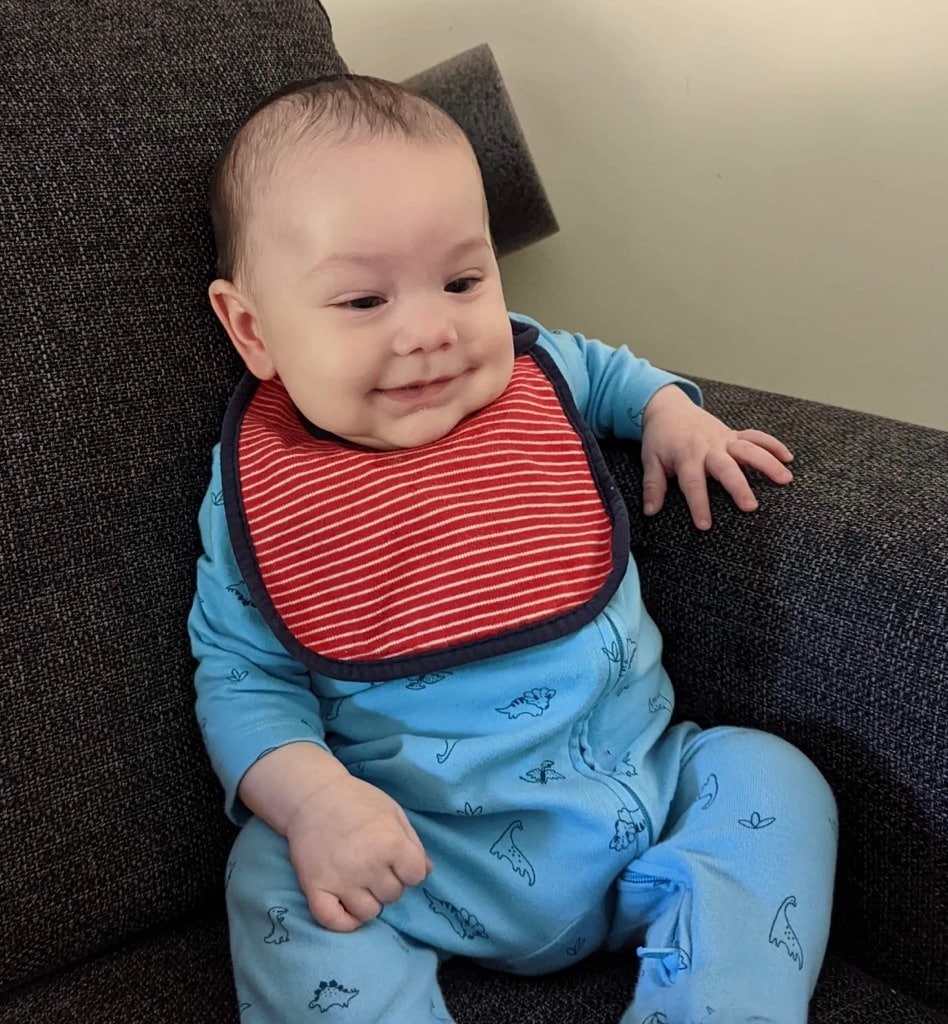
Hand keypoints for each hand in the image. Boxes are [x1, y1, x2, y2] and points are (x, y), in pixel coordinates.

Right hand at [284, 773, 431, 932]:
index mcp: (391, 843)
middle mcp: (369, 865)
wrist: (312, 796)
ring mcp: (341, 879)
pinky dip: (344, 921)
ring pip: (369, 913)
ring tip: (360, 881)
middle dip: (388, 882)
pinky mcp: (315, 887)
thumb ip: (413, 842)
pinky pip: (334, 922)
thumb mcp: (393, 812)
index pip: (416, 877)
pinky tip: (346, 906)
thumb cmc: (357, 800)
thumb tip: (428, 872)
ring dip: (369, 900)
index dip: (410, 870)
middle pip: (393, 895)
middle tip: (374, 864)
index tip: (397, 861)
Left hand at [640, 384, 793, 529]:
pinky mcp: (734, 434)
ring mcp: (724, 439)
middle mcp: (708, 448)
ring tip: (785, 479)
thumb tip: (650, 512)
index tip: (705, 525)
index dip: (698, 504)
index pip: (693, 483)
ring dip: (767, 462)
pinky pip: (756, 437)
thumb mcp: (651, 461)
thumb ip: (653, 486)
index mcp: (686, 457)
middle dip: (738, 486)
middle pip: (726, 467)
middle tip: (751, 507)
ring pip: (749, 449)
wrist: (668, 408)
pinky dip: (773, 444)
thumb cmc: (660, 439)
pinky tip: (789, 458)